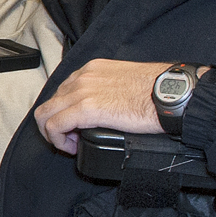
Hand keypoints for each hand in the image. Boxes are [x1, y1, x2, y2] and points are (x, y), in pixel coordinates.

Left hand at [34, 59, 171, 153]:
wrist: (170, 94)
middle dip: (56, 124)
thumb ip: (107, 91)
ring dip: (54, 133)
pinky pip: (54, 126)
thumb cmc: (158, 91)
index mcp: (93, 69)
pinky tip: (71, 147)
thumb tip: (104, 108)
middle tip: (72, 139)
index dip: (65, 112)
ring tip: (72, 144)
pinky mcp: (86, 108)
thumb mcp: (125, 83)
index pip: (63, 91)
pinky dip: (57, 140)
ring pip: (45, 114)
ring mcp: (82, 91)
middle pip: (50, 102)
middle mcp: (83, 77)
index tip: (76, 127)